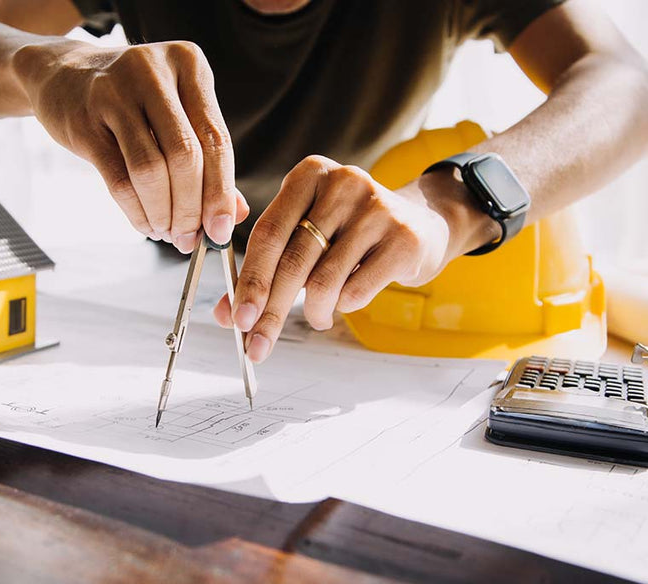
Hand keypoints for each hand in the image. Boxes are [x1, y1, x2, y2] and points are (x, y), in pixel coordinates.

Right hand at [12, 40, 247, 250]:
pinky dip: (136, 211)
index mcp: (188, 64)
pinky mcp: (84, 121)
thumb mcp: (177, 115)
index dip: (221, 191)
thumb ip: (209, 160)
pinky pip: (118, 179)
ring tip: (167, 233)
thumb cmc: (135, 102)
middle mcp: (153, 72)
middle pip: (185, 156)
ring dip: (163, 213)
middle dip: (191, 208)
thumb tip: (234, 214)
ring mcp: (114, 93)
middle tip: (189, 238)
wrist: (64, 76)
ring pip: (150, 170)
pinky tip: (146, 224)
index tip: (221, 229)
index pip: (215, 138)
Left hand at [214, 155, 496, 362]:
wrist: (421, 224)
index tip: (238, 320)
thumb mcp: (305, 237)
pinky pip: (357, 291)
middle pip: (293, 260)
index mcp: (308, 175)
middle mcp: (342, 183)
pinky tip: (345, 301)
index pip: (268, 233)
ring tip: (316, 316)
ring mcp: (376, 208)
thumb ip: (263, 270)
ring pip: (324, 280)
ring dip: (312, 311)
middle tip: (258, 346)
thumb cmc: (348, 235)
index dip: (249, 280)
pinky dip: (343, 307)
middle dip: (271, 311)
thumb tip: (226, 316)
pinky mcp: (403, 238)